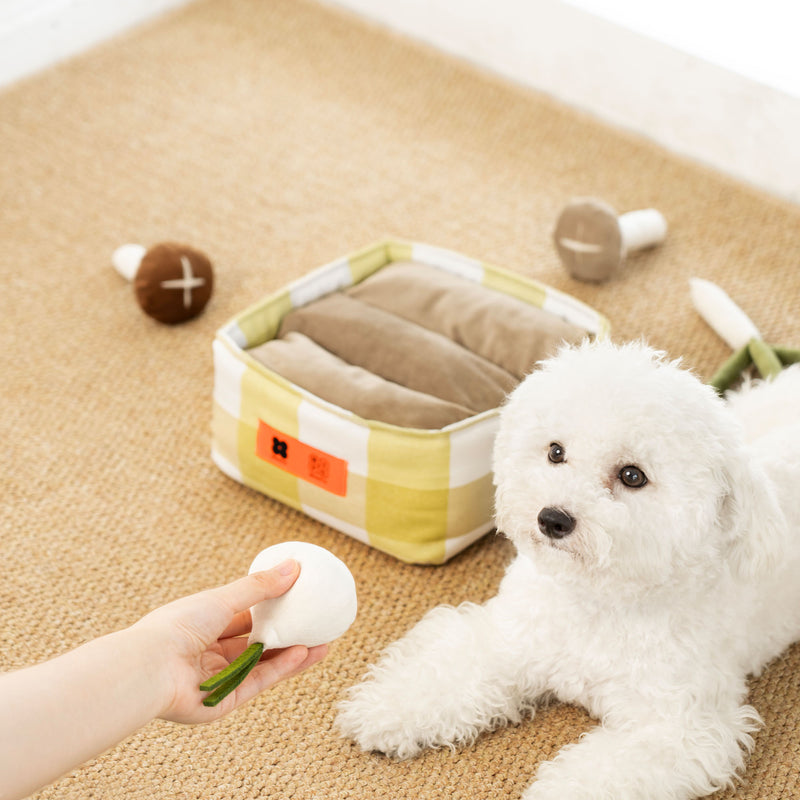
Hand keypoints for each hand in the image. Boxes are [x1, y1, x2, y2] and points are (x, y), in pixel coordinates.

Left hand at [133, 560, 327, 723]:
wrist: (150, 668)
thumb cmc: (178, 626)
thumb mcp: (223, 598)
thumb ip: (260, 587)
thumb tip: (294, 566)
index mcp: (205, 625)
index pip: (244, 616)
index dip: (271, 609)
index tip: (298, 600)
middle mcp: (212, 652)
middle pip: (258, 644)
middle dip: (288, 635)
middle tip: (317, 625)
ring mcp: (220, 677)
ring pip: (263, 665)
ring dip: (293, 654)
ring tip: (324, 643)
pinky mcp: (225, 700)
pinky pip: (259, 682)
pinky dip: (282, 669)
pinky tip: (305, 654)